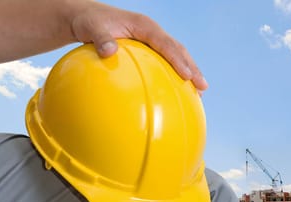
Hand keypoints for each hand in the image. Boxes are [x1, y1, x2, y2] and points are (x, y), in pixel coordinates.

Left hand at [69, 2, 207, 90]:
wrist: (87, 18)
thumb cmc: (90, 22)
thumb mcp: (92, 28)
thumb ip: (101, 39)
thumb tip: (109, 52)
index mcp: (144, 26)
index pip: (166, 43)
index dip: (178, 60)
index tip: (187, 76)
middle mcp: (153, 32)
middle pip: (179, 50)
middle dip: (192, 68)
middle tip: (203, 87)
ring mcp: (152, 41)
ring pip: (177, 56)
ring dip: (189, 73)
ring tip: (200, 92)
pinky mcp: (149, 50)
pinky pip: (166, 62)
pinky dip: (176, 75)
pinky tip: (179, 92)